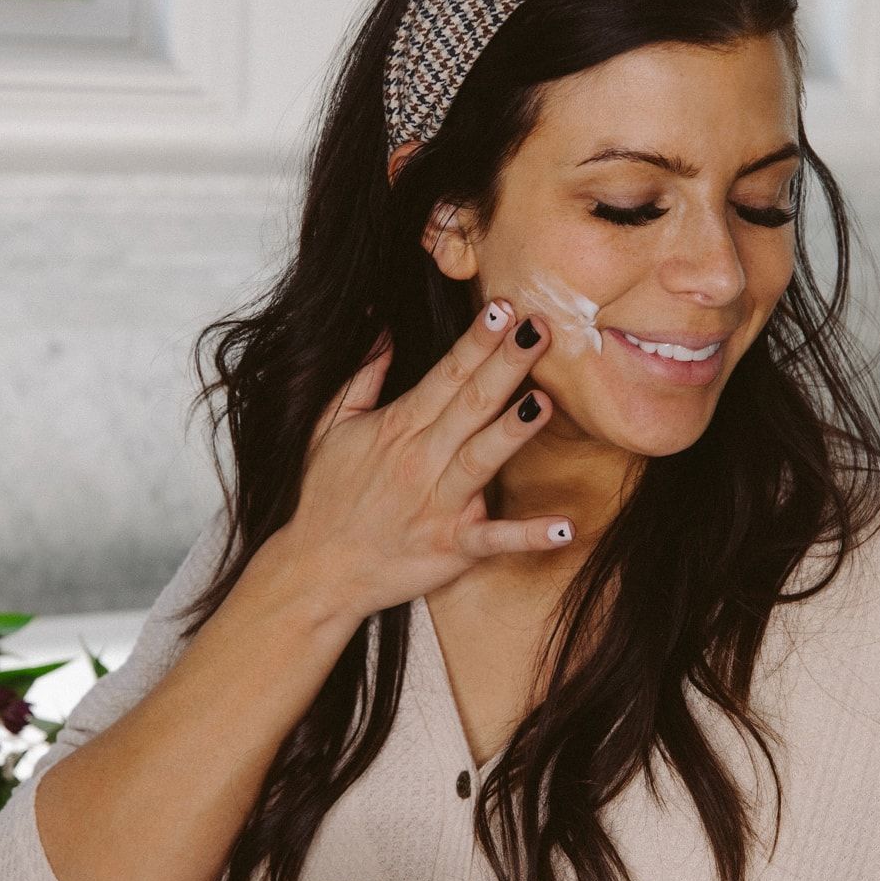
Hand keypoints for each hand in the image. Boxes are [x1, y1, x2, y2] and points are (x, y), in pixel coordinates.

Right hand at [277, 300, 574, 622]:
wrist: (315, 572)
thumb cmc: (325, 497)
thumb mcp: (330, 426)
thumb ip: (362, 375)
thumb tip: (380, 323)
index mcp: (397, 428)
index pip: (445, 374)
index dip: (477, 341)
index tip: (504, 308)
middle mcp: (420, 461)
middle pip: (471, 405)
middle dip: (506, 365)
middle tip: (541, 328)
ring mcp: (438, 506)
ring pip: (481, 460)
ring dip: (513, 431)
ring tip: (544, 400)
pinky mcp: (451, 548)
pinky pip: (494, 540)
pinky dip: (529, 536)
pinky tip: (564, 526)